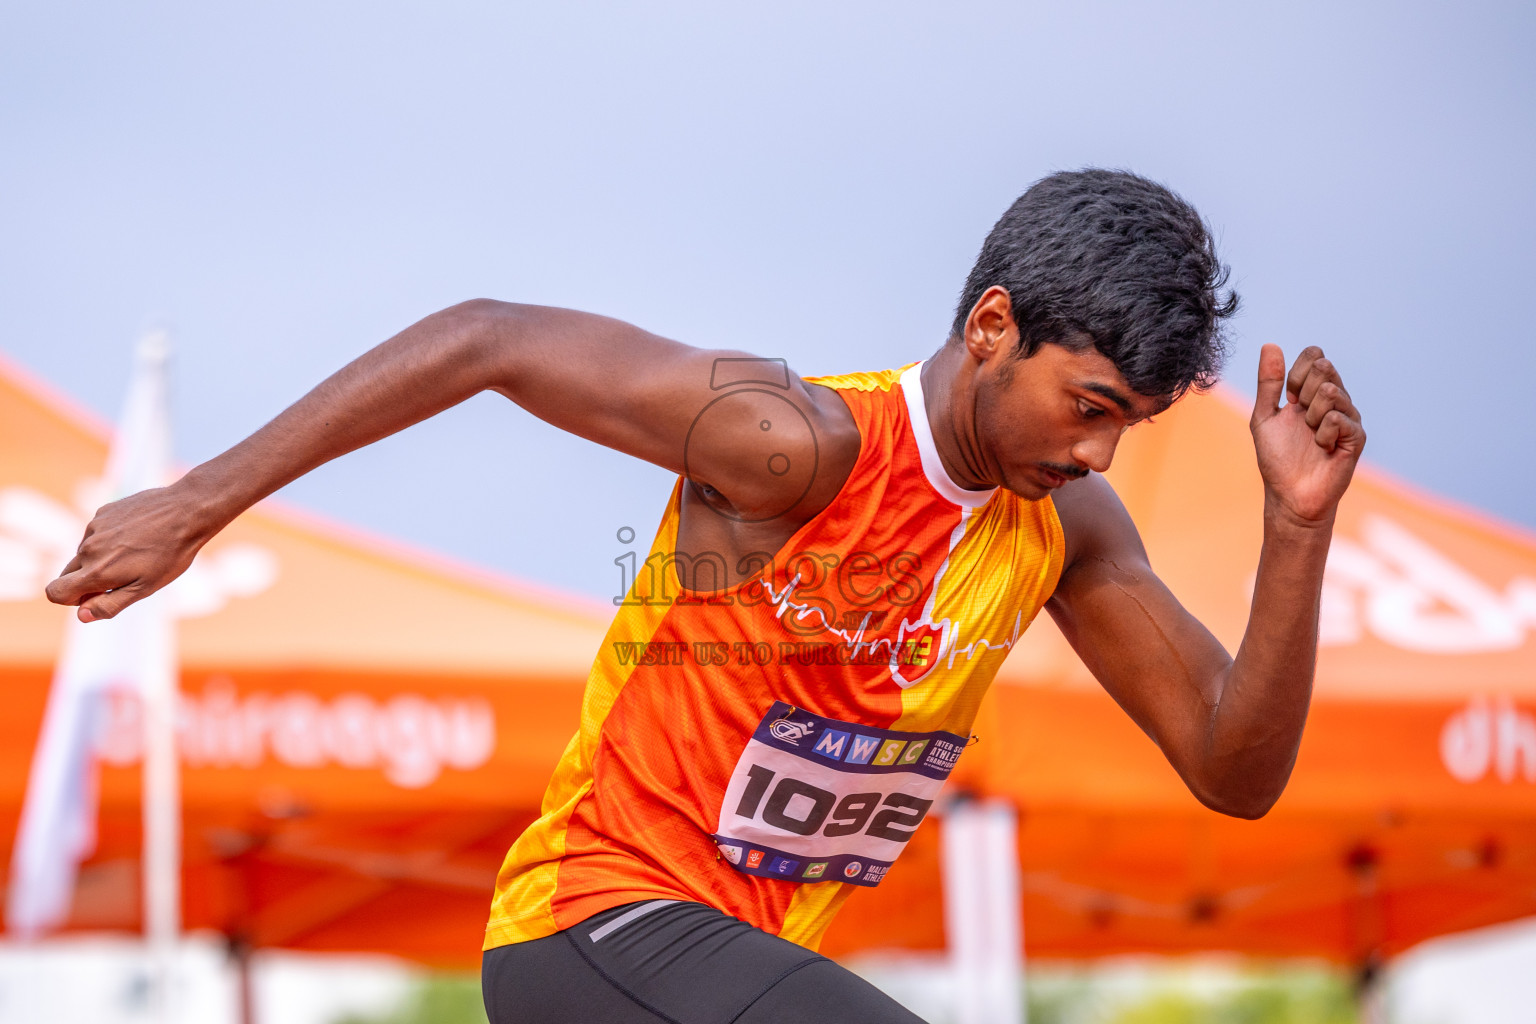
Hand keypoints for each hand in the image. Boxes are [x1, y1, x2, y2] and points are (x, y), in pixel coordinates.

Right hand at [44, 482, 210, 621]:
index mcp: (96, 572)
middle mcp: (88, 548)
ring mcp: (94, 527)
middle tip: (123, 576)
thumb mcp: (145, 588)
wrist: (187, 511)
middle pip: (67, 573)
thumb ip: (110, 604)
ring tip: (136, 553)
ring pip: (84, 552)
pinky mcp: (103, 512)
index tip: (94, 596)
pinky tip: (137, 534)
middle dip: (87, 580)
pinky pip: (96, 532)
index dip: (70, 600)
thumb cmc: (171, 555)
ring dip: (100, 558)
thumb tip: (81, 616)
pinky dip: (109, 538)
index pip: (54, 593)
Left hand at [1250, 344, 1365, 523]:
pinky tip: (1322, 448)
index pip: (1314, 357)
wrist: (1289, 494)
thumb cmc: (1277, 458)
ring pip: (1331, 391)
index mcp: (1311, 392)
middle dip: (1303, 393)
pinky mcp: (1356, 437)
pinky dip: (1323, 434)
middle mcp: (1333, 400)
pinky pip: (1338, 418)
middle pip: (1325, 368)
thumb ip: (1268, 382)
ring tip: (1310, 436)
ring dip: (1311, 416)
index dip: (1296, 374)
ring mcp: (1347, 417)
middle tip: (1300, 419)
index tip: (1288, 400)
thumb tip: (1270, 344)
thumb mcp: (1264, 416)